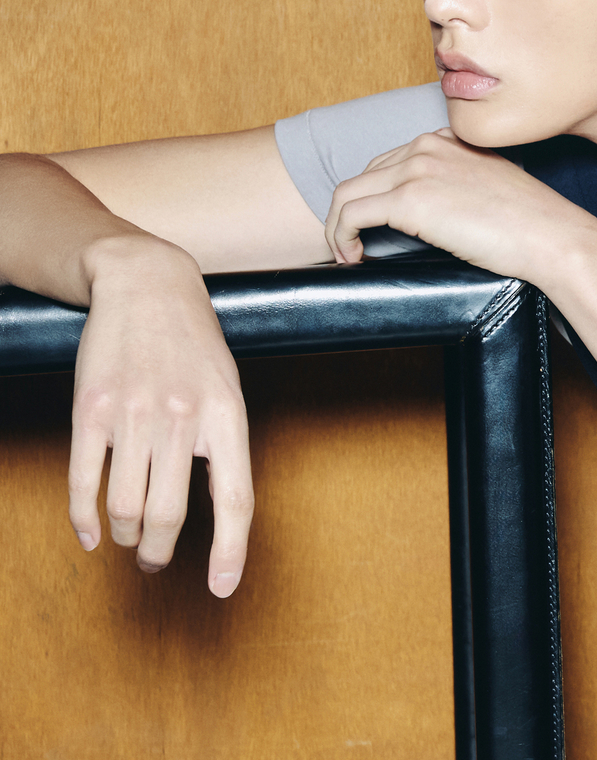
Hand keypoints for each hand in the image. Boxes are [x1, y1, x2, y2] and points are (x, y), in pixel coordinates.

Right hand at [69, 237, 252, 595]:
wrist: (146, 284)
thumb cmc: (193, 342)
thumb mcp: (226, 386)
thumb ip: (221, 441)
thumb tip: (215, 505)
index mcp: (227, 415)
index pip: (236, 498)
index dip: (231, 551)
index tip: (224, 589)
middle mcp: (182, 418)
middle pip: (170, 513)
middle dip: (161, 551)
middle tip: (155, 562)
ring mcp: (134, 415)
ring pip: (126, 506)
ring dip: (126, 537)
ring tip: (128, 543)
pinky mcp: (90, 412)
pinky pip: (85, 483)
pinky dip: (84, 520)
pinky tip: (89, 534)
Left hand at [324, 129, 596, 282]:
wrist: (551, 236)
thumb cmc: (531, 224)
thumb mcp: (491, 186)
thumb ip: (458, 183)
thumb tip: (436, 214)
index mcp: (449, 139)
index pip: (392, 161)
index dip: (378, 196)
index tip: (377, 226)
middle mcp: (428, 146)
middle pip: (365, 175)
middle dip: (353, 210)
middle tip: (356, 243)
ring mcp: (417, 169)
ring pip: (347, 193)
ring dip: (339, 225)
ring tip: (347, 253)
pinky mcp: (409, 199)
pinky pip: (351, 214)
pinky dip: (341, 236)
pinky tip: (352, 256)